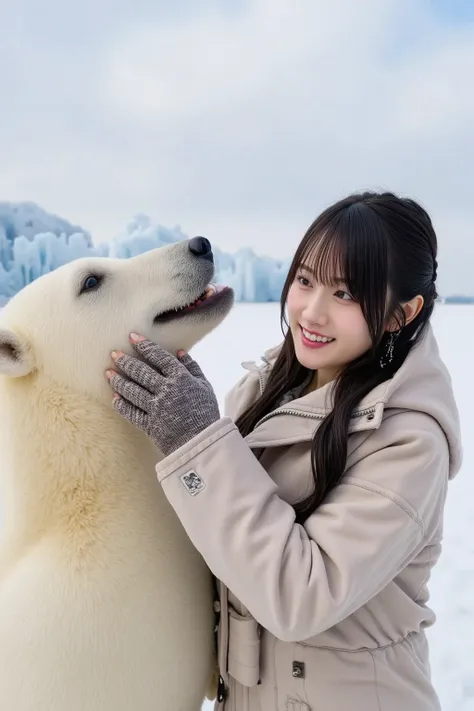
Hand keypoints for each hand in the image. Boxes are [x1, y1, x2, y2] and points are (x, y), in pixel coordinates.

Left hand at [106, 333, 219, 455]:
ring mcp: (156, 408)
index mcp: (181, 379)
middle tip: (113, 353)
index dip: (145, 346)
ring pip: (133, 391)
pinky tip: (114, 398)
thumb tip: (180, 352)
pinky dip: (122, 405)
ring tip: (108, 373)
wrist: (202, 443)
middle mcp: (166, 391)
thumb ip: (193, 368)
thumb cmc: (206, 413)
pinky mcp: (149, 424)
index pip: (160, 357)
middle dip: (126, 361)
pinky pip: (132, 413)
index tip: (133, 337)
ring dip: (119, 381)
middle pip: (142, 372)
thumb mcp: (205, 386)